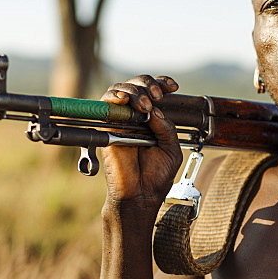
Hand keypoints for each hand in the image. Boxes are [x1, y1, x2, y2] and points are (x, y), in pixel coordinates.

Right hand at [99, 75, 182, 213]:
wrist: (141, 194)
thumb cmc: (156, 175)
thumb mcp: (171, 148)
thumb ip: (165, 127)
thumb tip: (155, 109)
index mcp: (153, 119)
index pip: (153, 92)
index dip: (161, 83)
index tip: (172, 87)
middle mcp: (135, 117)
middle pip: (135, 87)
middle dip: (147, 85)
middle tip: (155, 97)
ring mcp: (120, 122)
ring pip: (119, 91)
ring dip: (133, 91)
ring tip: (144, 105)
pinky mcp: (106, 129)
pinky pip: (105, 106)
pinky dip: (113, 98)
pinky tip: (124, 100)